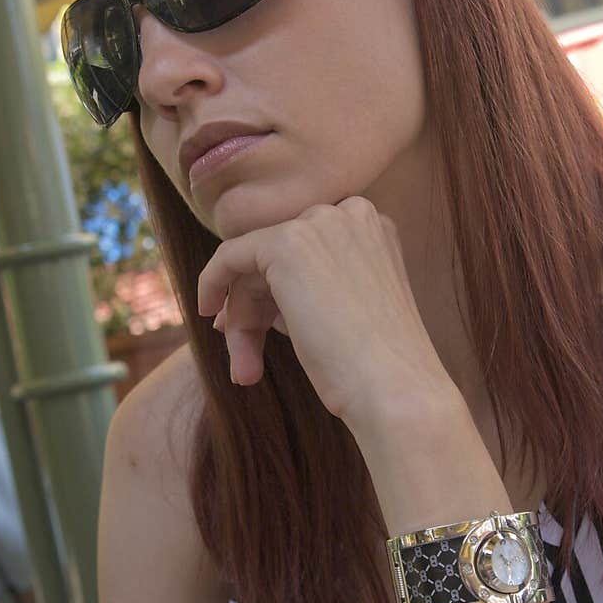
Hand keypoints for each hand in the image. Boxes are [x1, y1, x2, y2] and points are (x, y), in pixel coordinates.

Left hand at [196, 197, 454, 431]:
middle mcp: (352, 214)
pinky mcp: (287, 243)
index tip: (262, 330)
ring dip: (244, 318)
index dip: (279, 293)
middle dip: (256, 306)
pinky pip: (230, 256)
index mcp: (375, 230)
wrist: (394, 388)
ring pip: (255, 263)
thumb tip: (253, 299)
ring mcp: (321, 225)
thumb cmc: (378, 367)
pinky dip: (213, 283)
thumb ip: (311, 291)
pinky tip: (208, 313)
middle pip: (280, 256)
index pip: (309, 253)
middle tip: (246, 357)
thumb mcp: (348, 313)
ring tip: (245, 370)